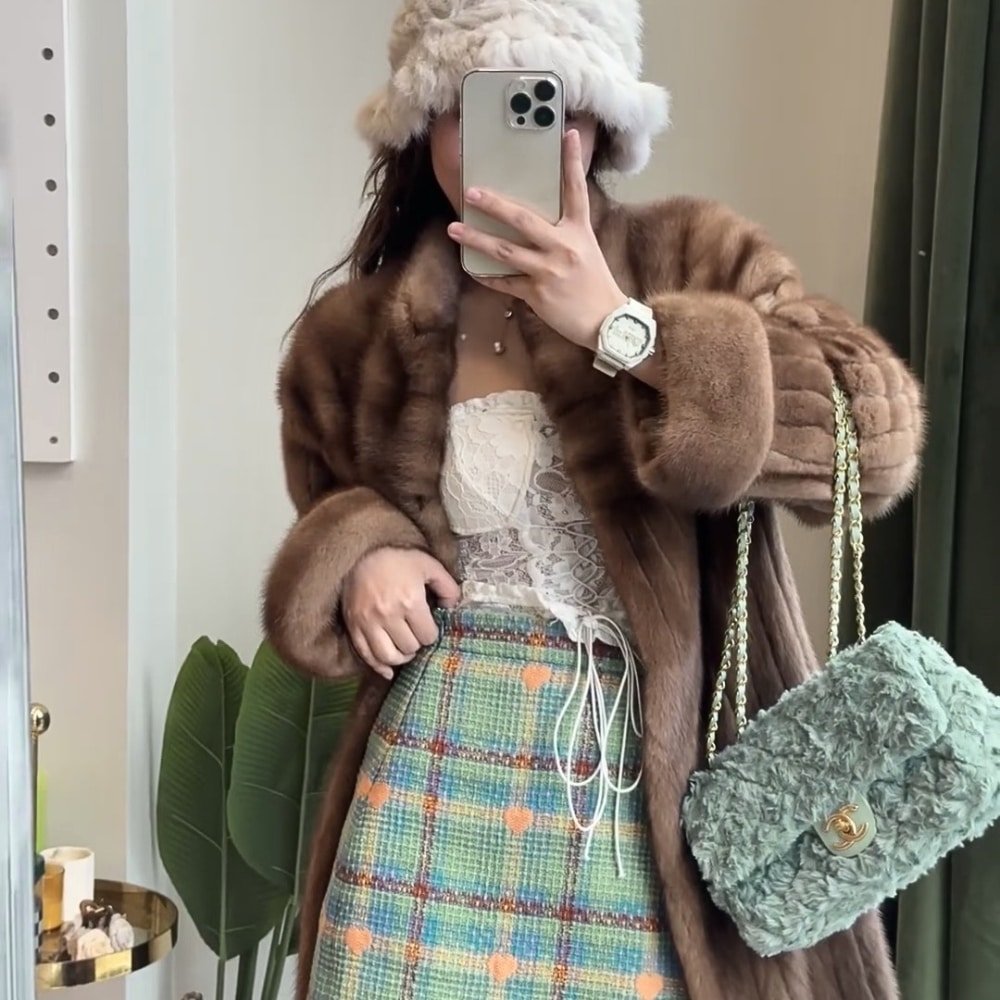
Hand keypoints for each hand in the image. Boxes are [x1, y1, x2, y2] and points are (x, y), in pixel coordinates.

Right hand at [343, 548, 460, 679]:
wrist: (362, 551)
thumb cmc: (398, 558)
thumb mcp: (429, 565)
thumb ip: (447, 587)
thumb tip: (452, 607)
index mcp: (410, 602)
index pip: (427, 636)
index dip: (430, 633)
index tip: (428, 626)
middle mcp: (389, 615)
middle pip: (409, 648)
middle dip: (416, 643)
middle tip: (416, 634)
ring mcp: (368, 622)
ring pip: (388, 656)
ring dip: (400, 657)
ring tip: (404, 649)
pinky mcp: (353, 625)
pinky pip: (365, 655)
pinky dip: (378, 666)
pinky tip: (388, 669)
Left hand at [446, 130, 627, 348]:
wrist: (606, 322)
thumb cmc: (595, 285)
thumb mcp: (586, 250)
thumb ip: (565, 233)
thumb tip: (537, 221)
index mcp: (579, 231)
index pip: (576, 190)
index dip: (572, 162)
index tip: (569, 134)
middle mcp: (563, 246)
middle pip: (523, 219)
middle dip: (495, 205)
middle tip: (471, 192)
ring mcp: (549, 270)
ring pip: (506, 251)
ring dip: (477, 240)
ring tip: (454, 229)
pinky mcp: (537, 294)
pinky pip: (505, 282)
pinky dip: (487, 276)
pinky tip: (471, 268)